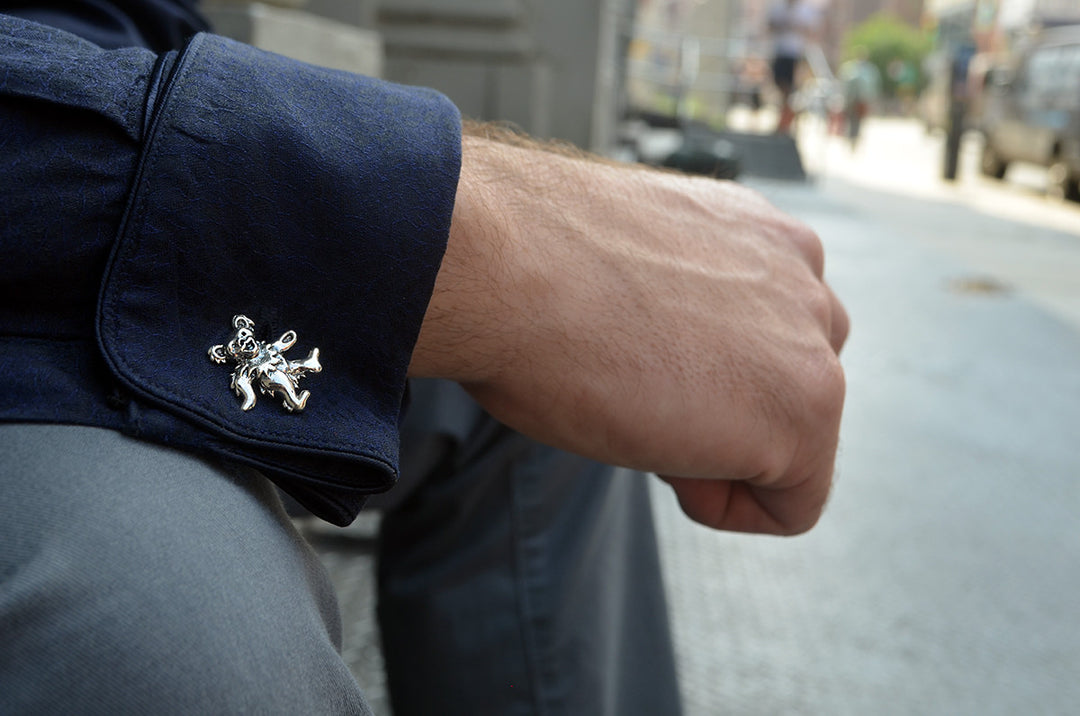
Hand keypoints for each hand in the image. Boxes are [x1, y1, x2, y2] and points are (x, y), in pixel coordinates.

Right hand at [410, 134, 847, 534]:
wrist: (500, 267)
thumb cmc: (525, 265)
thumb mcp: (622, 269)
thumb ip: (676, 298)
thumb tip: (669, 350)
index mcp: (754, 232)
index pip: (768, 330)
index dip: (700, 373)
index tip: (636, 368)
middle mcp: (799, 272)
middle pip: (789, 381)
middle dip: (721, 411)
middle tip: (634, 395)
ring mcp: (812, 340)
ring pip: (795, 441)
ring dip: (721, 453)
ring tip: (641, 418)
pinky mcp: (807, 409)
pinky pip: (796, 505)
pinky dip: (729, 510)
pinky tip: (664, 466)